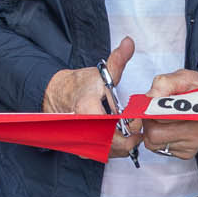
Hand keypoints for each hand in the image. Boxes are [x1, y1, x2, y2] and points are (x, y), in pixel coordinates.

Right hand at [44, 37, 137, 157]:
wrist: (59, 96)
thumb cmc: (81, 86)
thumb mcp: (101, 72)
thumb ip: (117, 60)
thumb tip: (129, 42)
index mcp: (87, 110)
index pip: (112, 128)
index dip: (128, 129)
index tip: (137, 124)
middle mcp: (82, 129)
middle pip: (113, 144)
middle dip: (129, 139)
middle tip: (139, 131)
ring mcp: (80, 141)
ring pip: (109, 152)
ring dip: (123, 145)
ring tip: (130, 133)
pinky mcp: (82, 149)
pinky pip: (103, 154)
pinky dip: (114, 148)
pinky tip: (120, 138)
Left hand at [140, 70, 197, 160]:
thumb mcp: (185, 77)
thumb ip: (165, 83)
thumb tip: (150, 96)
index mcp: (195, 113)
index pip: (160, 119)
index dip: (148, 112)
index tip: (147, 107)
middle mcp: (196, 134)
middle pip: (153, 136)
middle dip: (149, 122)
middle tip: (154, 110)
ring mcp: (191, 145)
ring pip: (154, 144)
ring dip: (152, 130)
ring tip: (161, 117)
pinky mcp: (187, 153)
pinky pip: (161, 149)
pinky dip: (160, 138)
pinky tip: (169, 126)